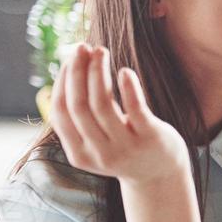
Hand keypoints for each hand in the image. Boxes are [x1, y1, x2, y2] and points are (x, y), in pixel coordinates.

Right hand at [51, 44, 188, 187]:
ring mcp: (126, 148)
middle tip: (83, 47)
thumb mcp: (95, 140)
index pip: (60, 112)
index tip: (70, 59)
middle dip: (78, 72)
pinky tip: (125, 71)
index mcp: (79, 154)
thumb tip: (69, 68)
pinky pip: (135, 108)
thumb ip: (80, 117)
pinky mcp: (150, 138)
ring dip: (98, 72)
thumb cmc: (124, 147)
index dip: (62, 82)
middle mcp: (99, 154)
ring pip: (102, 104)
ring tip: (101, 51)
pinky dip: (128, 87)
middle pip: (79, 105)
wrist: (160, 174)